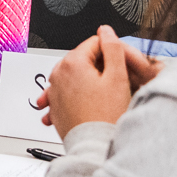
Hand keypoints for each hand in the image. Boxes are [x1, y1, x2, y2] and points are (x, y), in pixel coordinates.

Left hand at [32, 33, 162, 126]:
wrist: (93, 146)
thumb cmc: (106, 116)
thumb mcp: (117, 77)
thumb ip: (112, 48)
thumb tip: (105, 30)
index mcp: (72, 62)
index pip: (95, 43)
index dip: (112, 51)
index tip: (122, 63)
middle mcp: (58, 74)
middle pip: (83, 59)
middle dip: (99, 66)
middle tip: (116, 79)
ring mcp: (53, 91)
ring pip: (74, 75)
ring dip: (88, 79)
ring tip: (104, 92)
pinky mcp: (54, 106)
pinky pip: (65, 93)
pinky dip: (75, 94)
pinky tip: (87, 101)